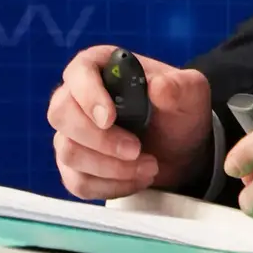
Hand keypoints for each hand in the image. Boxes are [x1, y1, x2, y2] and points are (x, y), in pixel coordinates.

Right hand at [49, 46, 212, 199]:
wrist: (181, 148)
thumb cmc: (179, 111)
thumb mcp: (190, 93)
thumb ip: (179, 86)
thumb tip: (158, 86)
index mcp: (101, 66)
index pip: (78, 72)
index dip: (88, 95)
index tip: (109, 119)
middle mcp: (77, 97)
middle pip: (62, 114)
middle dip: (101, 140)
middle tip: (136, 150)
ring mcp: (71, 133)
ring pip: (69, 152)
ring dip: (111, 167)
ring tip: (149, 166)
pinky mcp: (74, 166)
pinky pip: (77, 181)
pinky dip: (110, 186)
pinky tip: (136, 179)